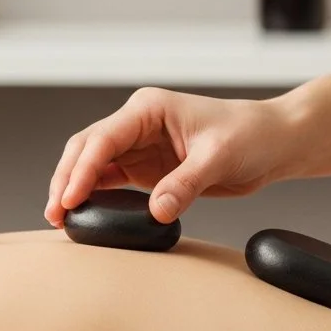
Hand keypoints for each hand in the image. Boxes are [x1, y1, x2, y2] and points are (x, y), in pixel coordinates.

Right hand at [45, 88, 302, 225]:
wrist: (274, 142)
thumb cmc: (251, 135)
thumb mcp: (219, 158)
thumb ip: (185, 184)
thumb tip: (157, 211)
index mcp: (149, 109)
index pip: (103, 137)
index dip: (83, 169)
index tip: (70, 198)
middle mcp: (137, 124)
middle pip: (87, 149)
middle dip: (67, 179)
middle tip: (55, 214)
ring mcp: (139, 147)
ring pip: (92, 166)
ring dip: (74, 190)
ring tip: (60, 221)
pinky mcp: (147, 169)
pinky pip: (111, 183)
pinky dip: (94, 198)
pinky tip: (84, 217)